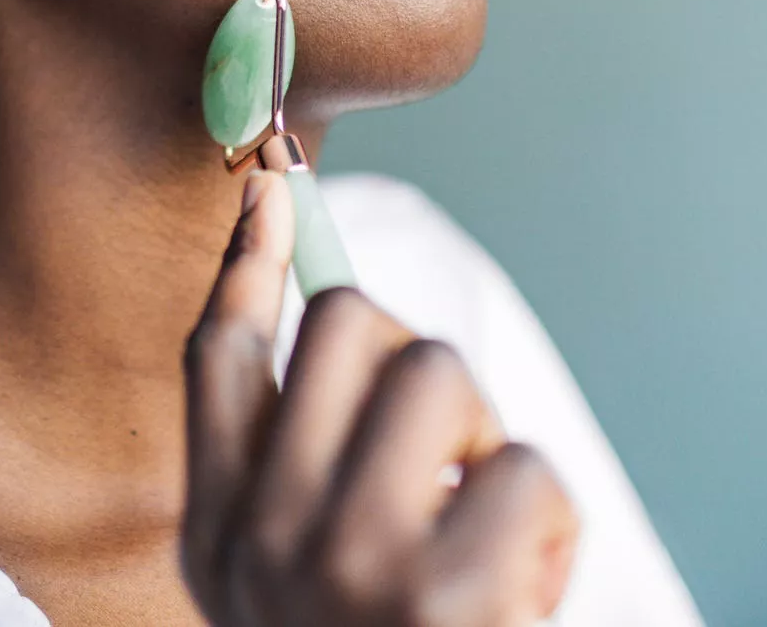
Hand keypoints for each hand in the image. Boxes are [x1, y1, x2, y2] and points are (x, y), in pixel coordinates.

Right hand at [182, 168, 579, 625]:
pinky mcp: (441, 599)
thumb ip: (295, 474)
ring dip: (489, 444)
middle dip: (421, 365)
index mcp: (220, 540)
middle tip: (445, 458)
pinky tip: (521, 598)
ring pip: (441, 372)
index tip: (272, 181)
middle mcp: (263, 544)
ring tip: (484, 538)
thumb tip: (333, 319)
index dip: (249, 257)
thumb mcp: (294, 592)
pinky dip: (548, 527)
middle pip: (348, 326)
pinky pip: (525, 470)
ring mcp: (344, 567)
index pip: (219, 355)